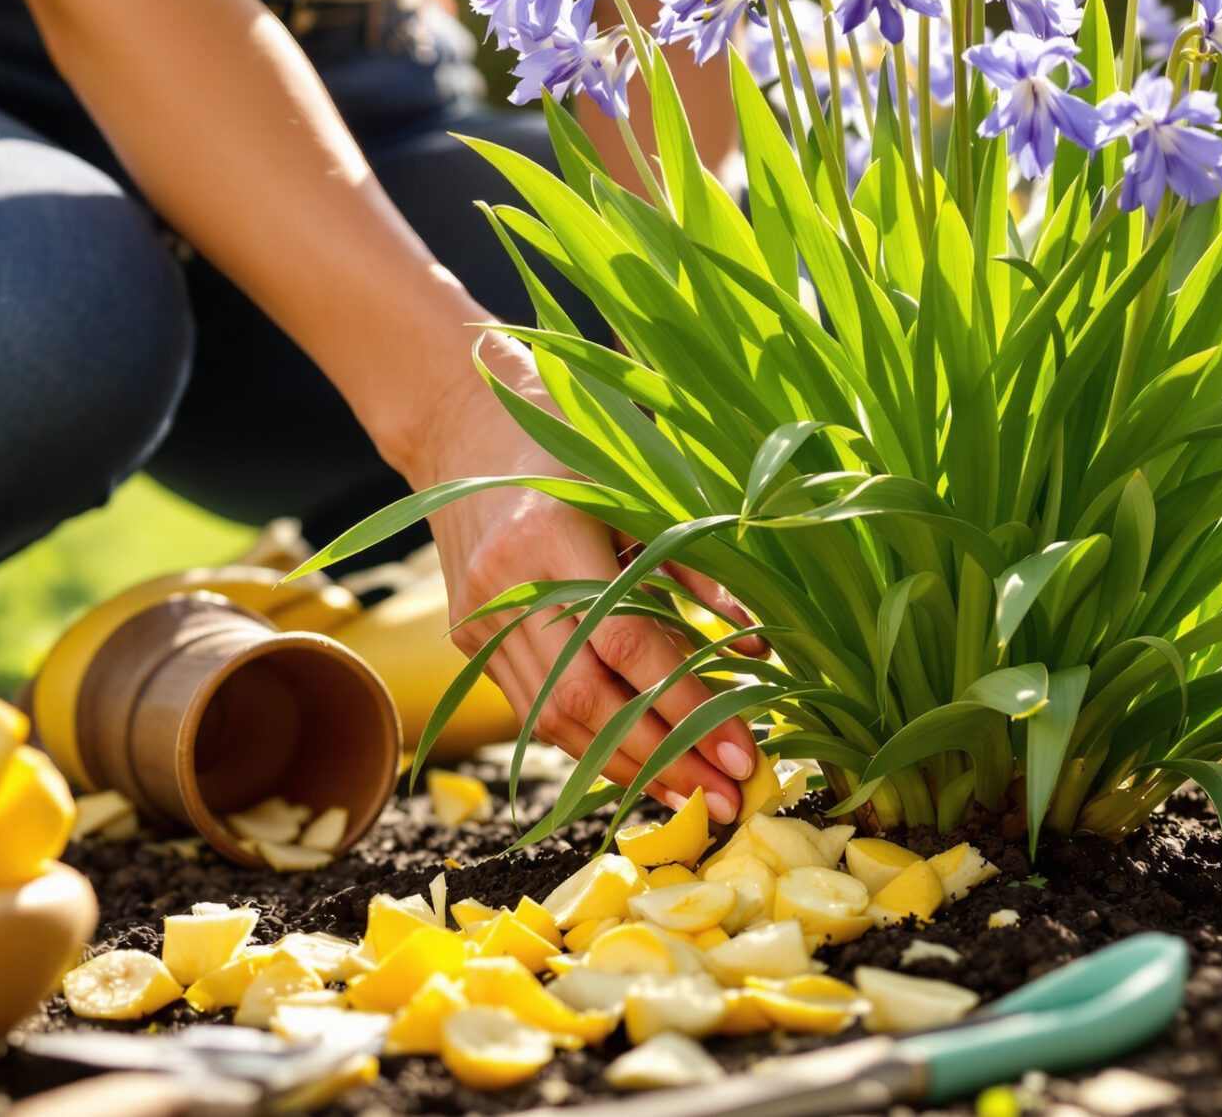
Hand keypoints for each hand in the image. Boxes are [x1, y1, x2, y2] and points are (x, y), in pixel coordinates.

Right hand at [392, 331, 763, 823]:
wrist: (461, 420)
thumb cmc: (572, 438)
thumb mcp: (642, 484)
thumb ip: (699, 567)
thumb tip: (760, 652)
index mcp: (552, 534)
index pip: (626, 645)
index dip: (688, 708)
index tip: (744, 752)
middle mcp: (505, 586)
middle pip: (585, 700)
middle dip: (663, 759)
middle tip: (729, 799)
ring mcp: (477, 617)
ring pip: (552, 720)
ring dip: (627, 769)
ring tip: (692, 802)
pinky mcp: (467, 637)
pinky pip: (532, 709)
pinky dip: (589, 744)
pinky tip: (639, 771)